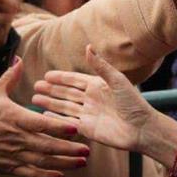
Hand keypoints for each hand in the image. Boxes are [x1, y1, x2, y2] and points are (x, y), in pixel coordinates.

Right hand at [0, 58, 90, 176]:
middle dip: (69, 149)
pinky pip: (30, 174)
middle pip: (48, 146)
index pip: (42, 124)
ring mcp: (13, 155)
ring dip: (64, 163)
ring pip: (43, 162)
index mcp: (16, 118)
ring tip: (82, 162)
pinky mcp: (9, 167)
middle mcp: (17, 139)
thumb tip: (19, 58)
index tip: (76, 128)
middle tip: (88, 150)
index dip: (59, 126)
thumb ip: (10, 77)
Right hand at [32, 45, 176, 158]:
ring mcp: (87, 114)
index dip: (60, 77)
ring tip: (35, 99)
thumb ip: (100, 66)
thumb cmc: (134, 103)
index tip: (46, 74)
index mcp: (97, 86)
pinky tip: (44, 116)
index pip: (74, 80)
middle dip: (51, 90)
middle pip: (66, 93)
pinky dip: (55, 120)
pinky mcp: (86, 129)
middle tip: (35, 86)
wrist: (142, 129)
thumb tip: (88, 46)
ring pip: (64, 107)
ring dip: (50, 103)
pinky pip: (67, 122)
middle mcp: (91, 99)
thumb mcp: (117, 81)